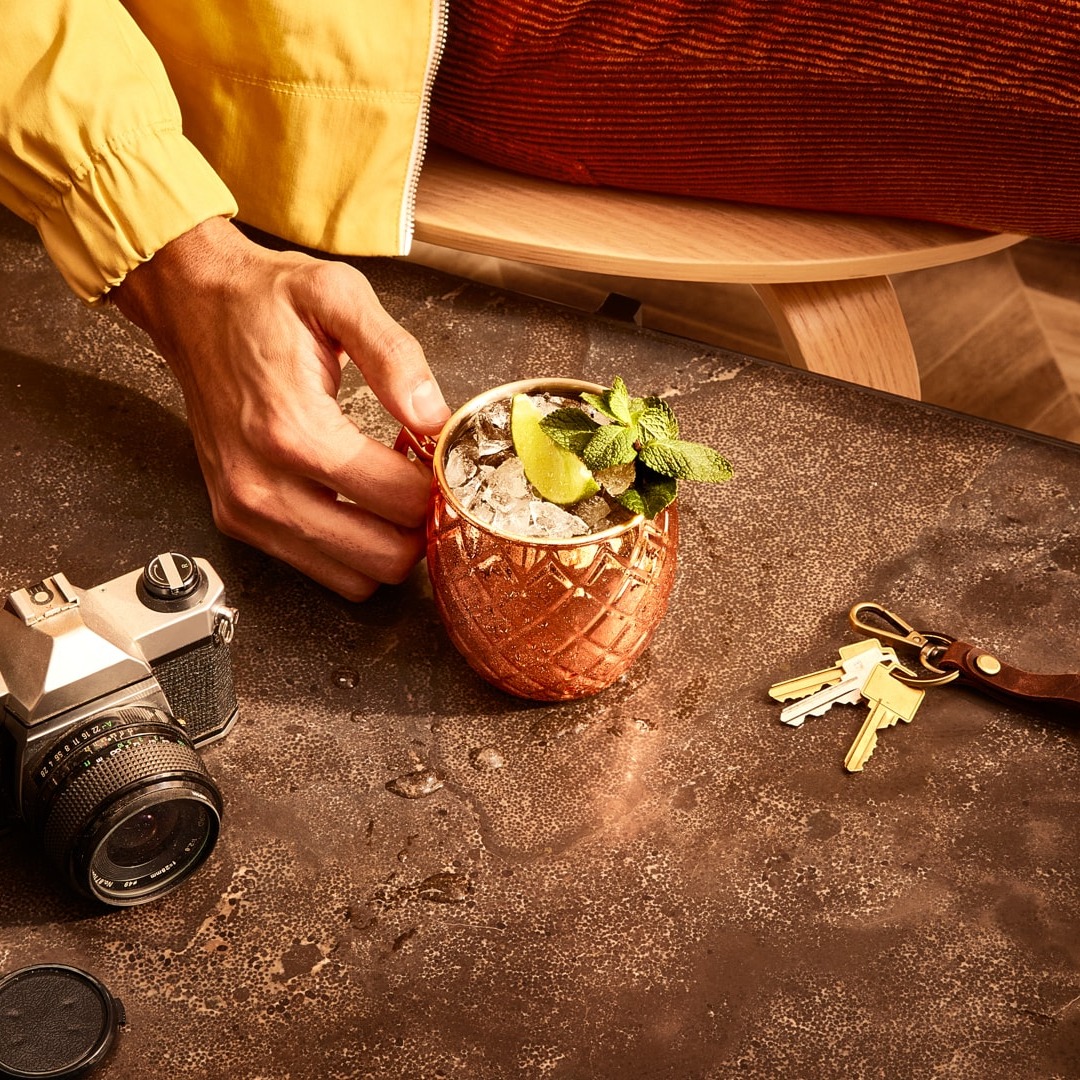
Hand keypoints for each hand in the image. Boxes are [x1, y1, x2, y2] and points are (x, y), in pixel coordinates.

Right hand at [112, 217, 449, 599]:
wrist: (191, 304)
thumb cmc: (261, 301)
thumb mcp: (338, 296)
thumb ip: (395, 356)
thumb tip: (434, 417)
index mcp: (293, 431)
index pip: (400, 501)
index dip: (436, 481)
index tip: (436, 455)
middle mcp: (263, 484)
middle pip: (383, 557)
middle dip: (417, 524)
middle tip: (419, 479)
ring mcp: (247, 511)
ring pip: (354, 578)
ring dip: (386, 543)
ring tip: (387, 490)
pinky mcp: (239, 522)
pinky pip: (320, 570)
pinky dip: (351, 548)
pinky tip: (354, 499)